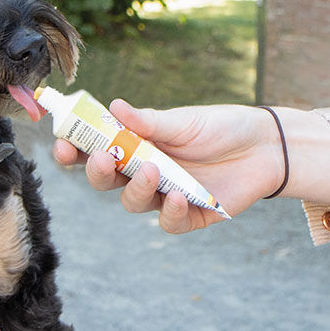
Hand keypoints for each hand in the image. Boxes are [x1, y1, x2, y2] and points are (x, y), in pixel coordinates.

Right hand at [53, 100, 285, 231]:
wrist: (267, 146)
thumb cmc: (221, 127)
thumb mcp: (183, 120)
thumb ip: (149, 121)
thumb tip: (113, 107)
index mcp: (136, 145)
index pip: (94, 150)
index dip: (74, 151)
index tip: (62, 145)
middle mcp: (144, 171)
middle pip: (106, 180)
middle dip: (96, 171)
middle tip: (102, 157)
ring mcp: (164, 194)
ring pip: (133, 202)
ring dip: (135, 189)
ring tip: (152, 171)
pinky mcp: (190, 215)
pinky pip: (168, 223)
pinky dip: (168, 212)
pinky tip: (178, 197)